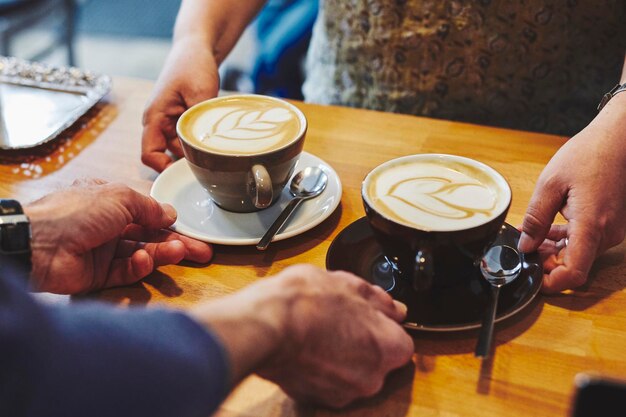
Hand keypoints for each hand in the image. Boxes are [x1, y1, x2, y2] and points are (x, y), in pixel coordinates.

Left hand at [25, 179, 212, 293]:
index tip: (189, 228)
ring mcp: (102, 251)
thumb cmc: (78, 211)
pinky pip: (126, 271)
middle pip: (149, 236)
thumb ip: (149, 207)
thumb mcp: (120, 197)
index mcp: (108, 201)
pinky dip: (139, 267)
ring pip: (141, 254)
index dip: (168, 221)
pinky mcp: (98, 276)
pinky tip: (145, 260)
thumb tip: (171, 213)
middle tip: (202, 252)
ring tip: (180, 253)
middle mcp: (106, 226)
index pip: (145, 212)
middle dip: (176, 243)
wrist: (39, 244)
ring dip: (162, 253)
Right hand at [141, 37, 219, 171]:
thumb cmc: (192, 65)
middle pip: (165, 156)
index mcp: (154, 117)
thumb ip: (199, 120)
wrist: (196, 50)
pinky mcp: (180, 122)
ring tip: (213, 153)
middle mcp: (158, 123)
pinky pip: (186, 141)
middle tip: (207, 165)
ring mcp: (169, 123)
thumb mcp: (200, 91)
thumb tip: (206, 146)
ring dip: (192, 154)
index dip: (163, 167)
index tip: (185, 170)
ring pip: (178, 151)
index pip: (149, 154)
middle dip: (183, 163)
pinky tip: (213, 143)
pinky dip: (197, 144)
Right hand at [190, 265, 413, 407]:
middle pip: (377, 361)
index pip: (402, 343)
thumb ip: (379, 301)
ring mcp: (343, 393)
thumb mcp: (348, 284)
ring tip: (318, 330)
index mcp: (388, 348)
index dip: (384, 328)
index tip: (369, 318)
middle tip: (340, 319)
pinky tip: (304, 346)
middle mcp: (371, 378)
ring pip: (350, 373)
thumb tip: (394, 309)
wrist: (265, 326)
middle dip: (362, 343)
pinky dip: (319, 368)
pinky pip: (326, 382)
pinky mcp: (315, 399)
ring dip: (340, 356)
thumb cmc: (306, 302)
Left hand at [519, 105, 625, 292]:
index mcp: (592, 225)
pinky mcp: (612, 224)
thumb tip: (526, 246)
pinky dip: (566, 240)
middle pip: (574, 265)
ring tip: (531, 236)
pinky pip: (586, 241)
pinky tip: (547, 229)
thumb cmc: (588, 155)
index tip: (532, 280)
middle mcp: (607, 233)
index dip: (552, 283)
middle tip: (524, 250)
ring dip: (554, 250)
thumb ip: (536, 218)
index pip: (574, 272)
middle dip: (547, 263)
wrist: (618, 139)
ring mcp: (612, 230)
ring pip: (579, 254)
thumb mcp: (550, 183)